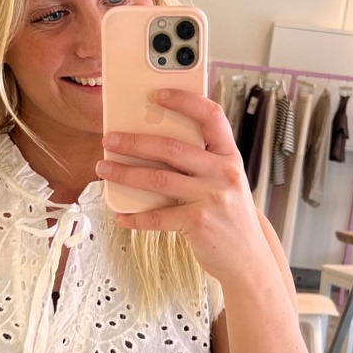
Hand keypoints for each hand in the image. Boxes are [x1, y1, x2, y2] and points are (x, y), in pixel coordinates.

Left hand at [97, 88, 271, 286]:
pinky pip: (158, 216)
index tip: (158, 94)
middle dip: (135, 141)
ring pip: (159, 179)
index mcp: (230, 157)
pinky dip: (135, 217)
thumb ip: (201, 164)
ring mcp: (211, 197)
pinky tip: (120, 215)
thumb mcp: (225, 183)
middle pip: (172, 147)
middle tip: (110, 138)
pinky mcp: (198, 223)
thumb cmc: (230, 218)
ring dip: (125, 173)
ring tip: (104, 168)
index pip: (211, 117)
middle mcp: (223, 173)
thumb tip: (154, 147)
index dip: (184, 101)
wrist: (248, 258)